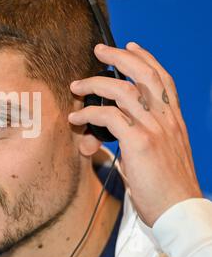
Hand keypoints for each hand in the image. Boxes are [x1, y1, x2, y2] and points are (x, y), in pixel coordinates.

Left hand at [68, 42, 202, 226]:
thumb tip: (104, 134)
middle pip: (144, 74)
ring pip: (121, 91)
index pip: (162, 79)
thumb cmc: (166, 186)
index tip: (130, 45)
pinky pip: (108, 117)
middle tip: (99, 50)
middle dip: (119, 56)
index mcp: (174, 120)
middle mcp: (166, 119)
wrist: (179, 211)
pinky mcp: (140, 143)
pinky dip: (88, 114)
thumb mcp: (159, 154)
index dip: (146, 58)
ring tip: (76, 87)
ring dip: (93, 85)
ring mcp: (154, 129)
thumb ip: (137, 136)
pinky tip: (76, 119)